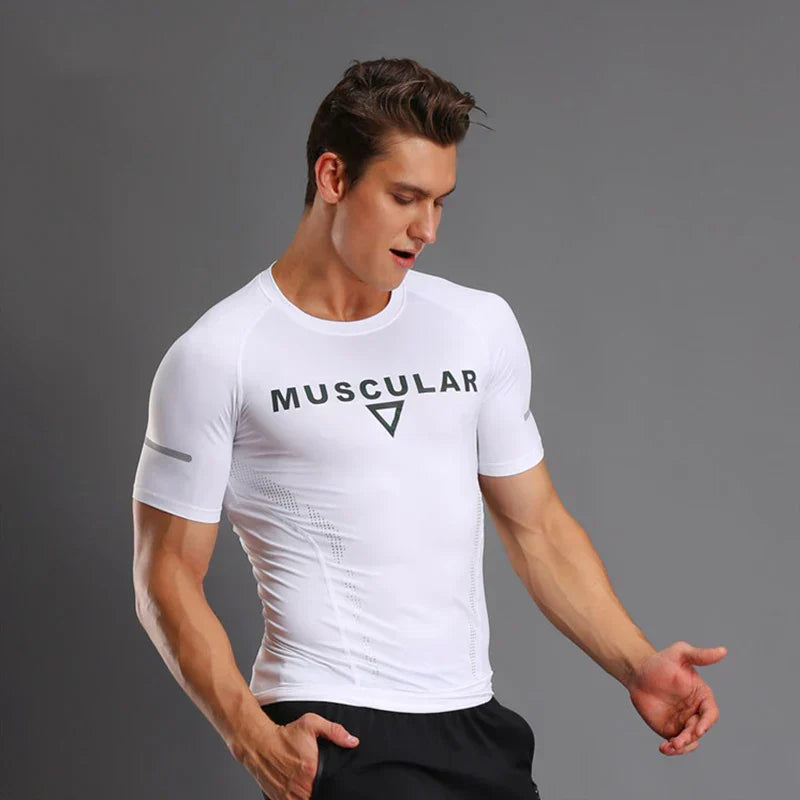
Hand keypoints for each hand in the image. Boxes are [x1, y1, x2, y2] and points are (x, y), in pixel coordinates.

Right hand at [245, 712, 359, 798]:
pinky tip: (300, 789)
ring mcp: (289, 796)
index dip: (334, 786)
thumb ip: (335, 731)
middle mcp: (301, 786)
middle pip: (320, 794)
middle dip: (323, 789)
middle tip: (319, 779)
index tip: (334, 782)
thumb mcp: (311, 724)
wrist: (260, 744)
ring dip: (311, 794)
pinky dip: (298, 798)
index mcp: (311, 770)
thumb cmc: (285, 735)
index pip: (330, 786)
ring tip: (311, 784)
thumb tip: (352, 741)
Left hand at [626, 640, 726, 755]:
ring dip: (682, 746)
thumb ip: (700, 655)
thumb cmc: (661, 661)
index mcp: (702, 696)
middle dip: (691, 737)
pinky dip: (672, 749)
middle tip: (677, 740)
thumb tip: (723, 650)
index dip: (707, 723)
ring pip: (689, 741)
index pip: (711, 713)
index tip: (698, 729)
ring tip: (670, 745)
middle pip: (699, 730)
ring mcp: (683, 722)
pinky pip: (675, 743)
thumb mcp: (680, 654)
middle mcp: (695, 711)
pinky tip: (663, 748)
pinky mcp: (670, 729)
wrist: (638, 673)